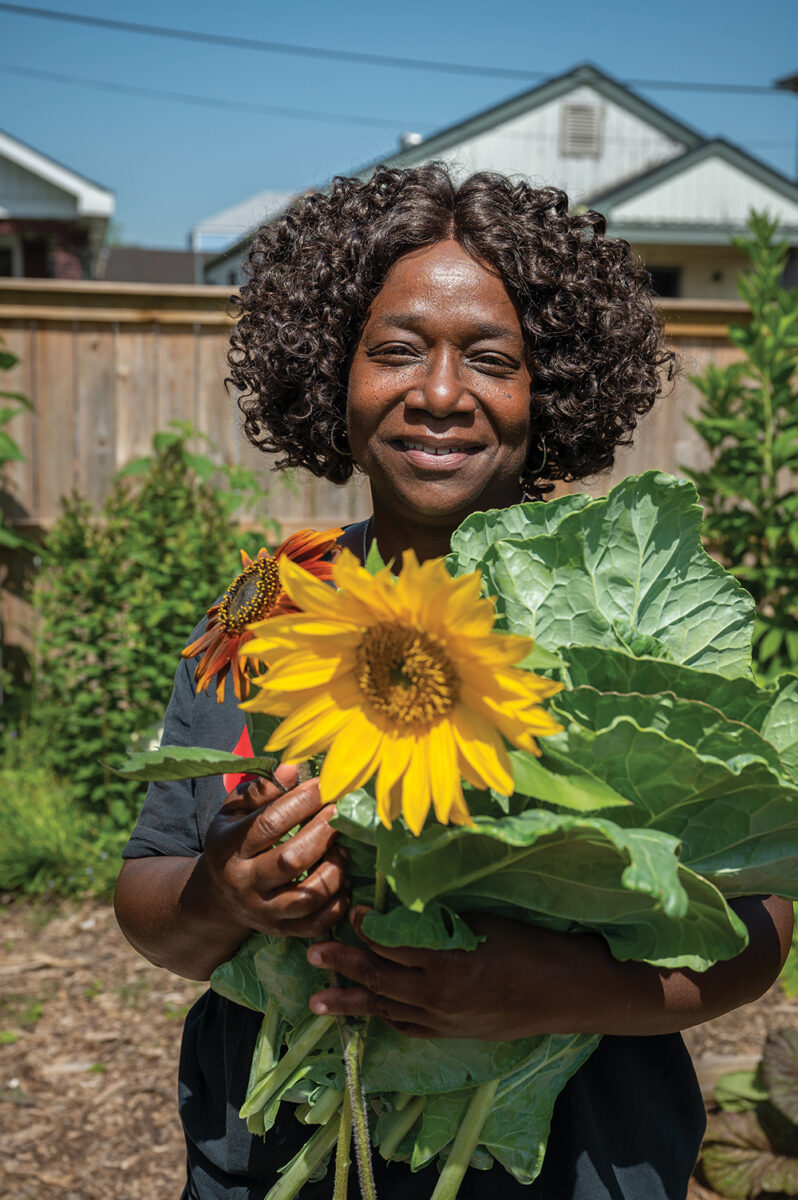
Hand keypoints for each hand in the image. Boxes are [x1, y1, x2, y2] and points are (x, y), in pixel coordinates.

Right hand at [200, 764, 348, 939]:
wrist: (218, 897)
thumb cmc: (233, 842)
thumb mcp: (233, 812)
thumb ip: (261, 790)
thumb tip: (293, 768)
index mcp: (228, 848)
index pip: (270, 823)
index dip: (303, 801)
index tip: (325, 785)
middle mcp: (243, 883)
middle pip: (291, 861)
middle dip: (323, 833)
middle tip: (339, 814)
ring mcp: (263, 912)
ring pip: (307, 897)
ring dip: (334, 869)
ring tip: (342, 848)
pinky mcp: (281, 931)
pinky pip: (316, 924)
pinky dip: (337, 904)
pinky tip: (342, 880)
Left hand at [305, 908, 587, 1040]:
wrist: (563, 990)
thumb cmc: (528, 944)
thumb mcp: (481, 923)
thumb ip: (439, 924)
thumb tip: (402, 913)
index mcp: (446, 962)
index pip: (391, 944)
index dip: (367, 927)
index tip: (352, 909)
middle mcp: (438, 996)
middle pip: (378, 979)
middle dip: (342, 965)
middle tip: (311, 952)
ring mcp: (443, 1019)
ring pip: (386, 1009)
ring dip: (351, 1001)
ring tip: (318, 1001)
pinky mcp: (452, 1033)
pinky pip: (408, 1027)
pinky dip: (386, 1016)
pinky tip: (371, 1012)